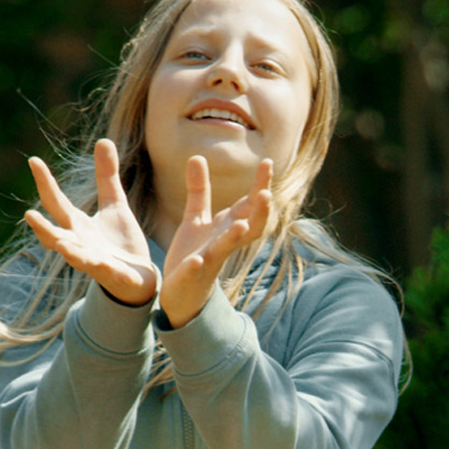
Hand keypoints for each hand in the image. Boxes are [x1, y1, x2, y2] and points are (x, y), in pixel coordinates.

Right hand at [25, 139, 158, 304]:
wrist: (137, 279)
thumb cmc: (119, 243)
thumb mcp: (114, 204)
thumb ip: (107, 176)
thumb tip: (103, 140)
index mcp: (77, 226)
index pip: (56, 202)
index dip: (44, 182)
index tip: (33, 161)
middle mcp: (79, 244)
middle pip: (56, 235)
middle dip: (43, 227)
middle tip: (29, 214)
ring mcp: (94, 262)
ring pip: (76, 258)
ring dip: (68, 252)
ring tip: (60, 245)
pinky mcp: (114, 275)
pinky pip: (108, 273)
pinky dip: (105, 269)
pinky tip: (104, 264)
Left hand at [159, 157, 272, 327]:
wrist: (180, 292)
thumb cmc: (194, 252)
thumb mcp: (196, 218)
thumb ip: (199, 189)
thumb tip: (198, 156)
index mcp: (227, 227)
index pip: (249, 204)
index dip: (260, 185)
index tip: (268, 162)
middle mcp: (224, 242)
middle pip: (250, 226)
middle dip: (260, 212)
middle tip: (267, 193)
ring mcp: (209, 259)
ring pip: (227, 248)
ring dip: (235, 236)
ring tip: (240, 225)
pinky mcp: (191, 275)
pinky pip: (196, 270)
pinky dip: (196, 265)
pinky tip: (196, 260)